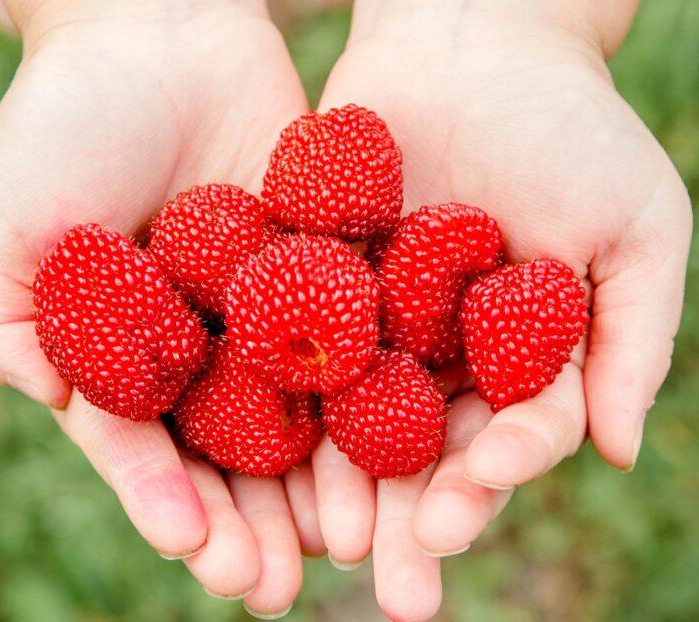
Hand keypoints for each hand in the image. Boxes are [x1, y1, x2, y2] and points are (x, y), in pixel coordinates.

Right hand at [0, 1, 321, 613]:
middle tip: (280, 584)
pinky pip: (356, 338)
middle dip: (256, 519)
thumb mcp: (9, 237)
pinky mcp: (332, 269)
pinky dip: (373, 393)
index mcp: (132, 355)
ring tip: (346, 544)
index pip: (155, 451)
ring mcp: (275, 311)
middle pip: (236, 452)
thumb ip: (13, 338)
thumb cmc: (65, 124)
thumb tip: (65, 414)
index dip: (174, 506)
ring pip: (304, 414)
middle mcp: (208, 345)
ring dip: (322, 482)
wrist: (155, 31)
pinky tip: (395, 447)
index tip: (203, 556)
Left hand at [312, 1, 691, 618]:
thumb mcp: (635, 230)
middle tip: (396, 585)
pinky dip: (288, 399)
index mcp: (518, 353)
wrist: (472, 41)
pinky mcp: (319, 284)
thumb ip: (629, 341)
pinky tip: (267, 452)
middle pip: (429, 448)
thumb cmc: (570, 126)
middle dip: (416, 514)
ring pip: (359, 417)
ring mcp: (377, 322)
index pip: (510, 435)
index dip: (495, 475)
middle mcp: (444, 351)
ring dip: (346, 483)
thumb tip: (618, 453)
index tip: (472, 508)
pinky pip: (302, 348)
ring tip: (330, 543)